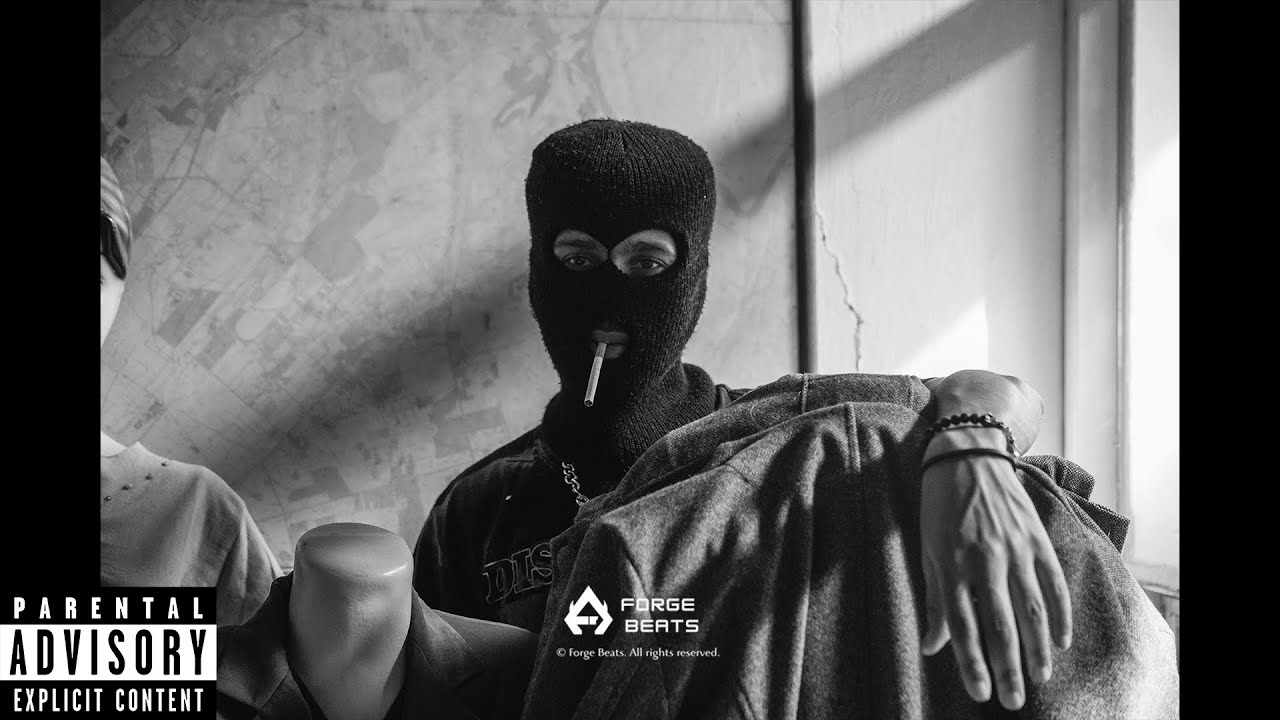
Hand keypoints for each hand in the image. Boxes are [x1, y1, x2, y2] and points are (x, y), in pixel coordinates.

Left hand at [919, 440, 1071, 710]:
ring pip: (1032, 610)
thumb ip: (935, 600)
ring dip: (1038, 649)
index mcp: (952, 565)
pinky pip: (1053, 583)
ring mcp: (1015, 549)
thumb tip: (933, 647)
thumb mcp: (927, 551)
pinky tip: (1061, 640)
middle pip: (1001, 625)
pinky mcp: (1036, 538)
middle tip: (1012, 699)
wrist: (967, 455)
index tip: (980, 692)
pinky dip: (1060, 614)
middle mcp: (985, 560)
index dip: (972, 663)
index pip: (963, 625)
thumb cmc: (939, 508)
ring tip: (1040, 677)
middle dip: (1008, 667)